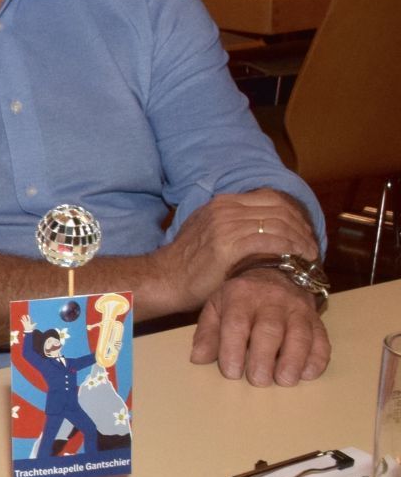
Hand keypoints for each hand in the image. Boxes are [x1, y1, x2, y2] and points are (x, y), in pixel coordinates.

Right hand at [150, 190, 318, 312]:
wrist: (166, 278)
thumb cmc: (190, 262)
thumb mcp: (209, 230)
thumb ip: (234, 222)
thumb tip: (264, 225)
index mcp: (223, 202)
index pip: (271, 198)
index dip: (294, 214)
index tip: (303, 231)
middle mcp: (225, 209)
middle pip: (279, 210)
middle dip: (301, 227)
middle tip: (311, 245)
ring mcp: (226, 225)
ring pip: (278, 225)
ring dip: (299, 240)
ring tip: (309, 255)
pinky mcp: (228, 246)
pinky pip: (269, 241)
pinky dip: (288, 249)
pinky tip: (296, 258)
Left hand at [189, 270, 328, 384]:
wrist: (275, 274)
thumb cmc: (240, 299)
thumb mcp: (216, 307)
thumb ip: (208, 333)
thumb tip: (198, 359)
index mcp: (240, 296)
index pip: (236, 323)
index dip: (233, 349)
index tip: (232, 372)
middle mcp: (271, 301)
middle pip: (269, 330)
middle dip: (264, 358)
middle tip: (258, 381)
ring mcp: (297, 309)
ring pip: (299, 335)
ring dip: (293, 361)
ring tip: (284, 380)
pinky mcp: (316, 320)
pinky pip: (321, 339)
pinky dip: (316, 359)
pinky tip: (306, 374)